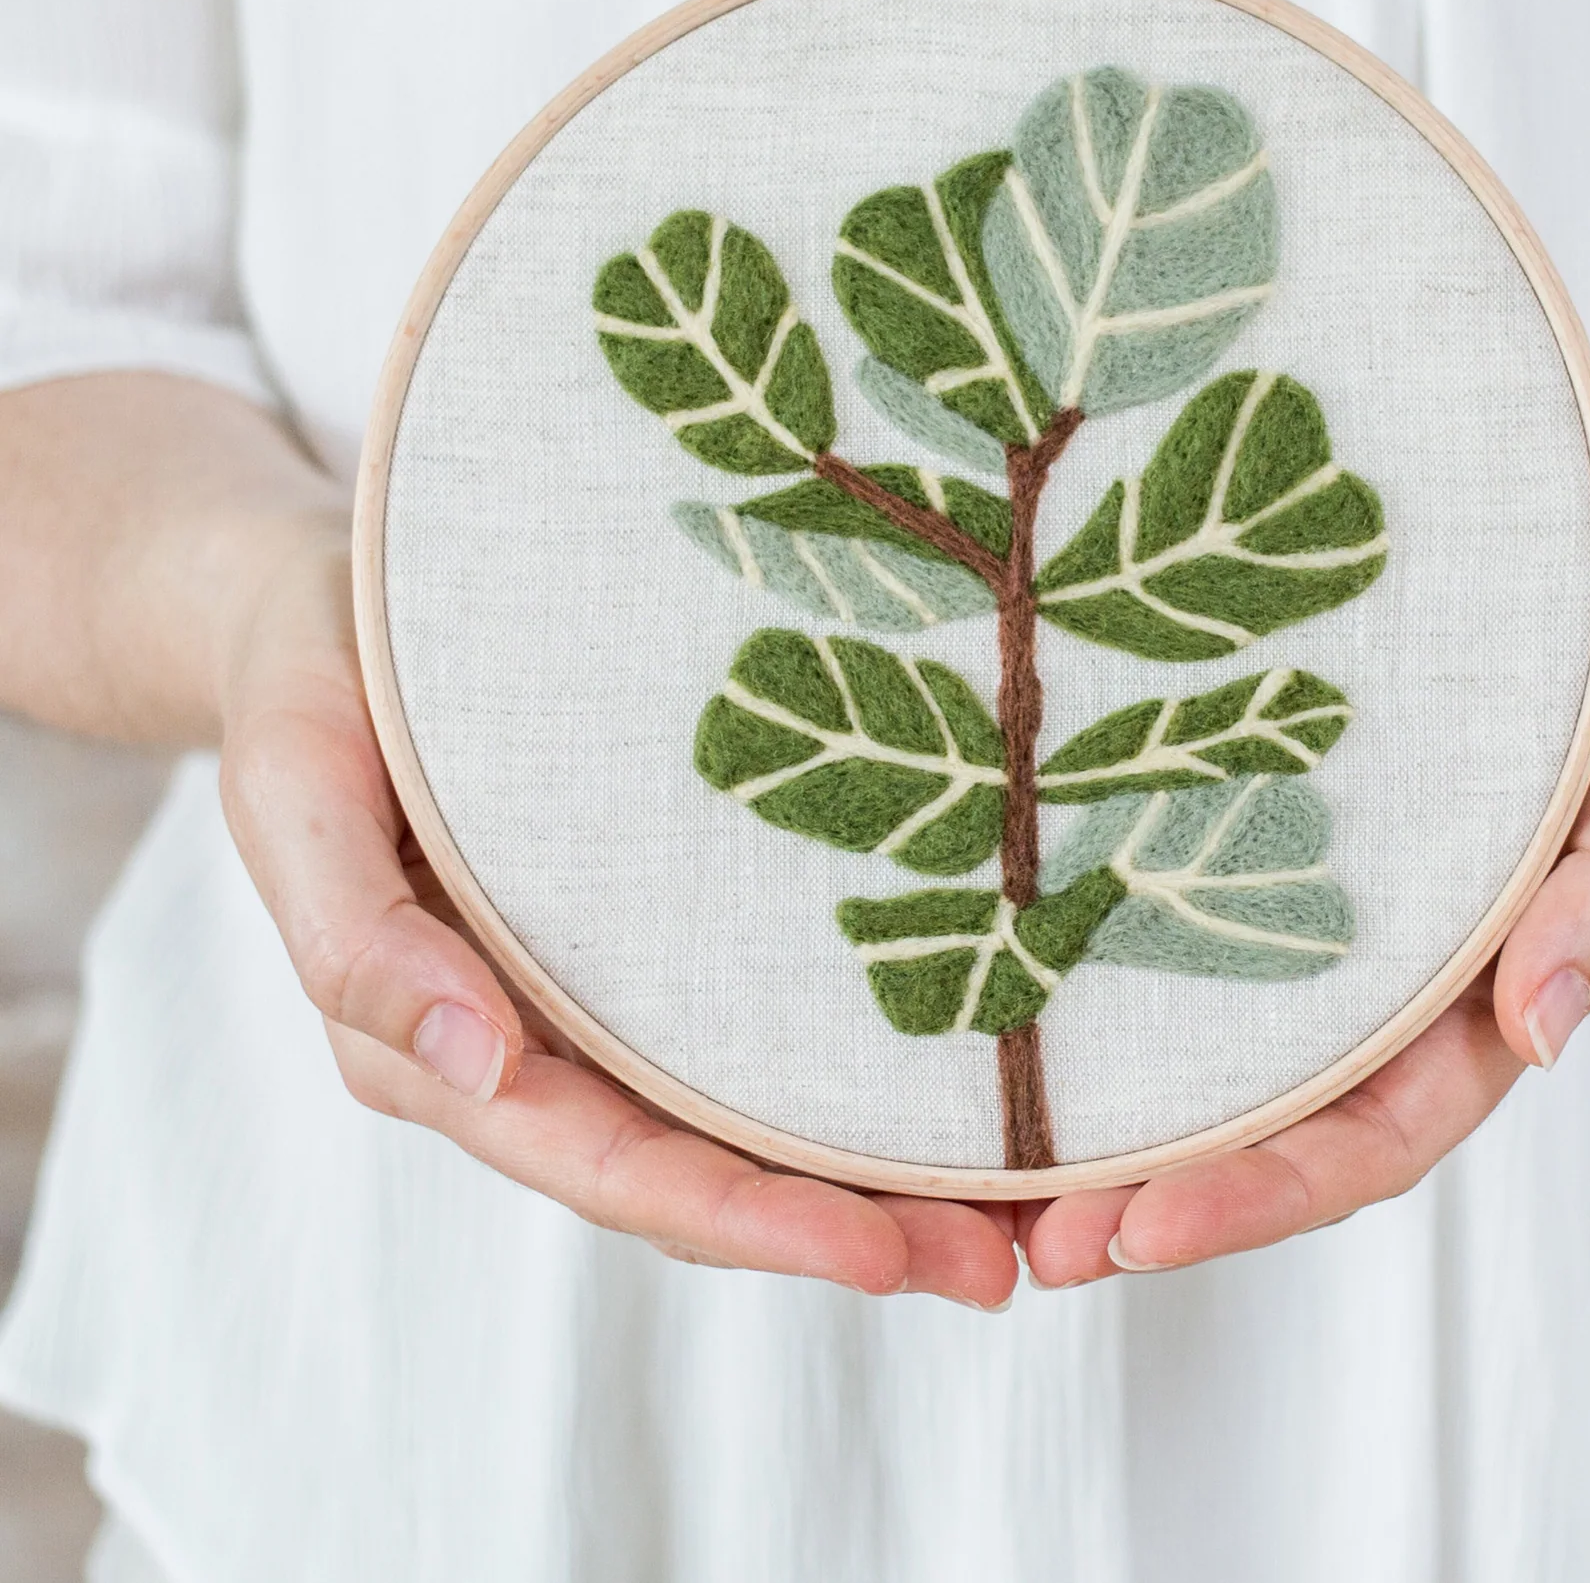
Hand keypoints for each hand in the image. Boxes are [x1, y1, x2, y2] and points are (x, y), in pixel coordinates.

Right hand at [217, 520, 1021, 1306]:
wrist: (329, 606)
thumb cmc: (309, 683)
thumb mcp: (294, 787)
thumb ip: (355, 934)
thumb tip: (468, 1060)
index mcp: (438, 1044)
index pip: (608, 1165)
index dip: (742, 1220)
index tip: (880, 1254)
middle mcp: (533, 1046)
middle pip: (697, 1174)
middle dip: (843, 1231)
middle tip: (999, 1265)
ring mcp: (596, 1000)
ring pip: (736, 1124)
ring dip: (868, 1180)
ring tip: (1014, 1215)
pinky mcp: (646, 939)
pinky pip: (748, 1029)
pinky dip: (845, 1080)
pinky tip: (955, 1085)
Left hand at [1018, 403, 1589, 1284]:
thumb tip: (1546, 1030)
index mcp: (1498, 980)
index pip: (1380, 1130)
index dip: (1263, 1191)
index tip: (1136, 1231)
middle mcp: (1402, 968)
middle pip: (1281, 1119)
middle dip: (1161, 1193)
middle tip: (1032, 1238)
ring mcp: (1336, 904)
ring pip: (1227, 1044)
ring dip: (1124, 1116)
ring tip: (991, 1169)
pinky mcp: (1277, 822)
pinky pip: (1200, 919)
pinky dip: (1118, 978)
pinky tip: (1017, 984)